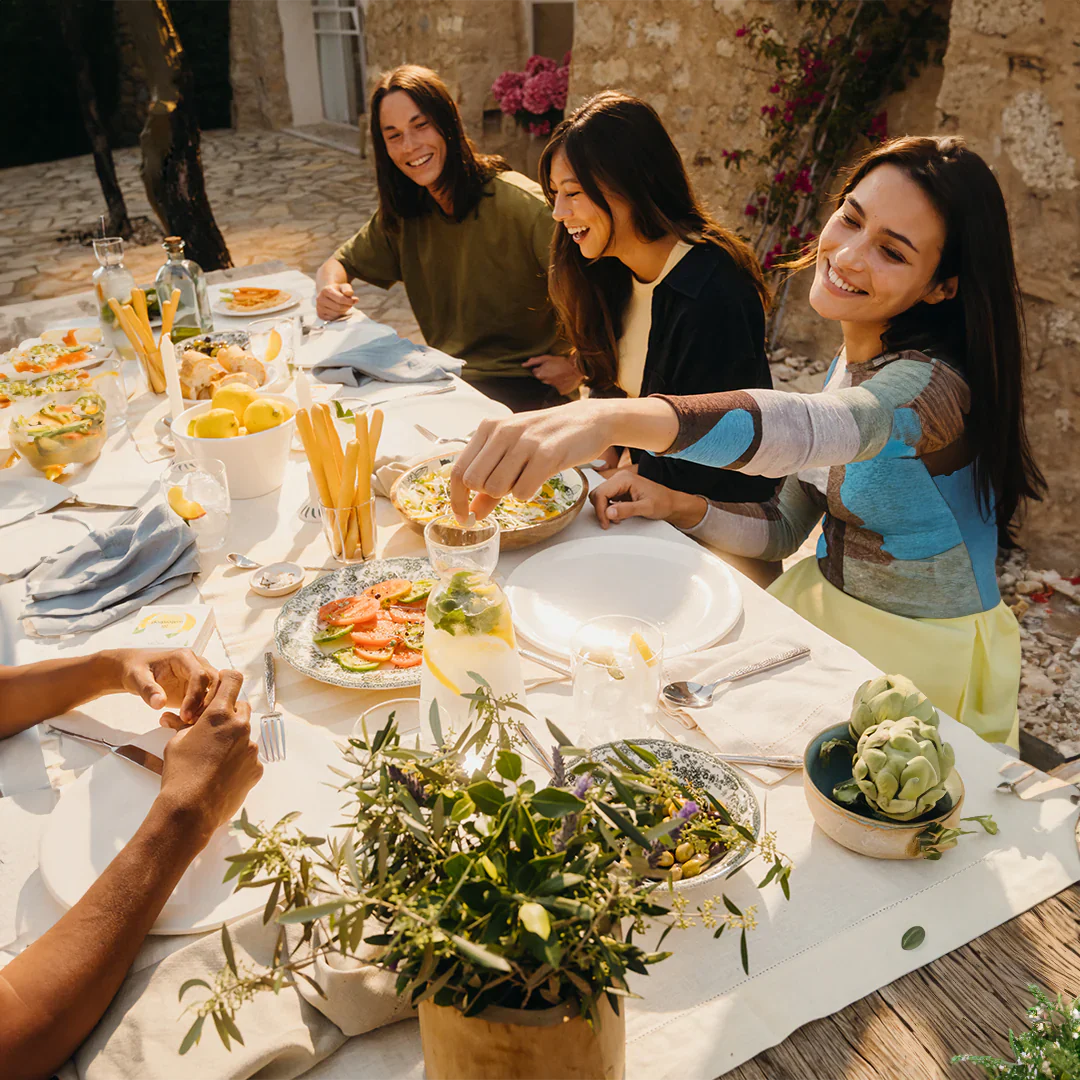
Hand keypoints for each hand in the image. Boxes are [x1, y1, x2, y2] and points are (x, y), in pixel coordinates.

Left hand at [113, 649, 217, 727]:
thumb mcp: (136, 678)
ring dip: (207, 708)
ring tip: (188, 723)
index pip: (200, 675)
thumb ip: (148, 690)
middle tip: (189, 722)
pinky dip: (203, 711)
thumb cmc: (135, 670)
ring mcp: (199, 676)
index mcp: (184, 657)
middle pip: (215, 682)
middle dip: (206, 704)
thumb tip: (160, 703)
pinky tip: (188, 722)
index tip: (184, 716)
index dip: (195, 696)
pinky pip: (208, 700)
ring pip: (216, 691)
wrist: (135, 670)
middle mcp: (197, 664)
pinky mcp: (198, 688)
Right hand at [157, 670, 262, 843]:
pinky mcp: (257, 768)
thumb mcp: (176, 742)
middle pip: (242, 707)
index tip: (223, 683)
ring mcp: (252, 748)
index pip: (232, 679)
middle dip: (230, 713)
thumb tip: (172, 717)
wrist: (191, 809)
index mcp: (219, 715)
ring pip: (246, 734)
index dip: (227, 679)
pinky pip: (250, 757)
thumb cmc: (180, 773)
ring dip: (234, 739)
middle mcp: (241, 727)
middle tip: (214, 727)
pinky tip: (223, 774)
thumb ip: (184, 725)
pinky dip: (239, 761)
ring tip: (215, 757)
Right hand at [315, 281, 355, 319]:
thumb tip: (351, 295)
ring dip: (343, 312)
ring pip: (336, 314)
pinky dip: (338, 316)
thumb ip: (348, 289)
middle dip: (347, 307)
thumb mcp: (343, 287)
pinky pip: (333, 319)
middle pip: (339, 307)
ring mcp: (319, 307)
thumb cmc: (338, 291)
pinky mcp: (320, 315)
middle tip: (350, 304)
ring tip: (344, 306)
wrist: (328, 295)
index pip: (341, 299)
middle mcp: (320, 299)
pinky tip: (338, 311)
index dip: (350, 301)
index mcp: (326, 290)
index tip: (355, 300)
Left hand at [450, 400, 621, 519]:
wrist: (589, 421)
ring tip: (528, 475)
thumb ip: (490, 480)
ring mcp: (524, 441)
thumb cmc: (548, 438)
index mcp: (489, 428)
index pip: (458, 470)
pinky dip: (528, 493)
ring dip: (511, 492)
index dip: (457, 499)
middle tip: (510, 485)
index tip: (463, 517)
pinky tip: (539, 478)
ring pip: (495, 488)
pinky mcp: (546, 454)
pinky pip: (522, 492)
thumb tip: (471, 512)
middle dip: (489, 494)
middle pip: (474, 482)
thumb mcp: (513, 452)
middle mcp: (502, 431)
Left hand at [522, 354, 582, 395]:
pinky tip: (561, 378)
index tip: (547, 365)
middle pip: (541, 378)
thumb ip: (534, 361)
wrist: (575, 369)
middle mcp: (544, 382)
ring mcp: (551, 387)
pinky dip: (557, 383)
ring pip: (547, 382)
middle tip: (553, 368)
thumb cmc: (561, 362)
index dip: (540, 367)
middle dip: (545, 373)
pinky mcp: (558, 391)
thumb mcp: (546, 358)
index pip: (535, 371)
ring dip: (551, 378)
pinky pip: (555, 387)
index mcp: (539, 374)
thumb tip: (523, 365)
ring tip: (558, 373)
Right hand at [590, 471, 706, 530]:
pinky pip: (606, 499)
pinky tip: (617, 515)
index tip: (606, 522)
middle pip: (597, 494)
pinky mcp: (620, 490)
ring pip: (599, 496)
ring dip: (603, 510)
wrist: (672, 503)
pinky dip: (607, 509)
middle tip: (608, 523)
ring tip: (614, 519)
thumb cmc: (663, 502)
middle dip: (600, 510)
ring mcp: (619, 484)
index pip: (601, 493)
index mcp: (624, 478)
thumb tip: (608, 513)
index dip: (600, 510)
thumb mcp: (646, 508)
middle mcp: (620, 478)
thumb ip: (627, 510)